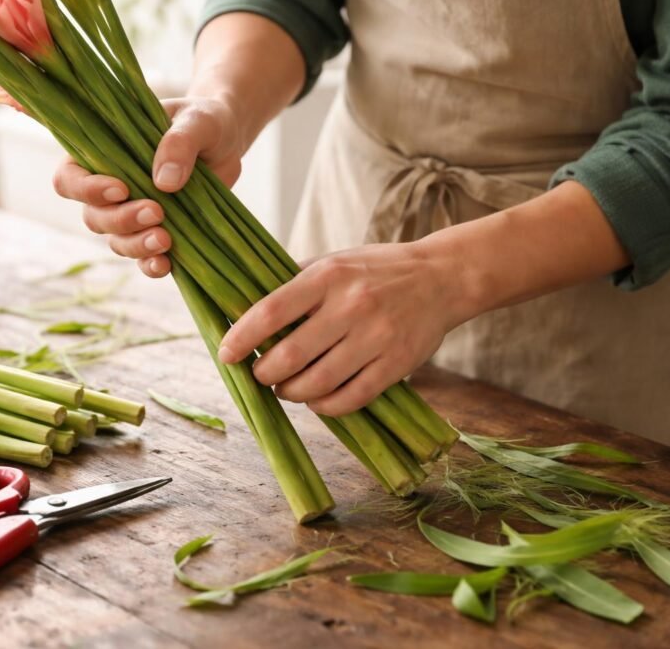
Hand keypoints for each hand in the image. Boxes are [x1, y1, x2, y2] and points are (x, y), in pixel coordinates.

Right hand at [52, 96, 243, 277]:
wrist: (228, 142)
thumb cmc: (205, 121)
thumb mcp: (198, 120)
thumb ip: (179, 143)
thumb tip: (164, 182)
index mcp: (103, 153)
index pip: (70, 177)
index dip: (86, 190)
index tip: (121, 189)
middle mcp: (110, 188)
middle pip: (94, 216)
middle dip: (121, 220)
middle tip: (156, 211)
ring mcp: (132, 213)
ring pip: (116, 241)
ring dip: (136, 245)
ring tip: (165, 240)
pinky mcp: (158, 232)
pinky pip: (144, 258)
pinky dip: (150, 265)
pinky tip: (166, 264)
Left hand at [217, 242, 469, 416]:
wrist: (443, 277)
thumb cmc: (377, 271)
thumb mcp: (334, 262)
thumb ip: (294, 283)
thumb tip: (245, 311)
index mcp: (328, 277)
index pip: (271, 311)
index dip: (242, 337)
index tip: (226, 354)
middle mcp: (351, 306)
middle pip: (290, 355)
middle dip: (264, 373)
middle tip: (260, 375)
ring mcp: (376, 337)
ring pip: (317, 383)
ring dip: (291, 394)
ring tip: (286, 389)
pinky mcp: (396, 364)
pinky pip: (351, 398)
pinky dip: (325, 406)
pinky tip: (317, 400)